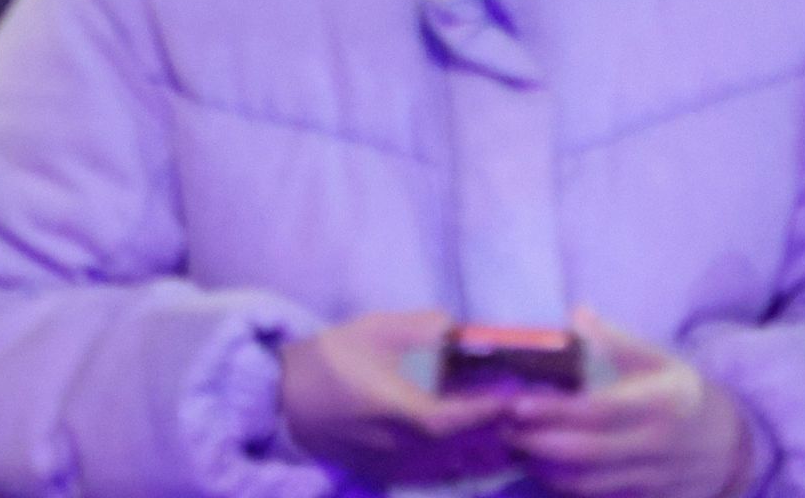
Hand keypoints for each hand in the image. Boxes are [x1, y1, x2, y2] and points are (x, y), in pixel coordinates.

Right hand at [277, 310, 507, 483]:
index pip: (462, 419)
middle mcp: (407, 448)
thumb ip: (422, 328)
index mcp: (403, 413)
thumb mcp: (374, 330)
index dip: (492, 410)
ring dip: (486, 450)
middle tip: (521, 410)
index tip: (516, 393)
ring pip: (458, 467)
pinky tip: (475, 447)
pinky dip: (463, 462)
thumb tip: (463, 329)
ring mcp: (399, 468)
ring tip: (506, 428)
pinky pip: (440, 475)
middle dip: (498, 431)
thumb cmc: (331, 359)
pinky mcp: (390, 475)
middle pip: (469, 450)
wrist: (283, 396)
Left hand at [504, 311, 753, 497]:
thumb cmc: (685, 394)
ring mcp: (654, 478)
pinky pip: (601, 497)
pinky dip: (567, 487)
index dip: (553, 411)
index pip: (596, 412)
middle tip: (502, 427)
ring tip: (514, 446)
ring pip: (588, 483)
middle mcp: (654, 446)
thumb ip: (616, 341)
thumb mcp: (660, 360)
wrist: (735, 444)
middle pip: (586, 453)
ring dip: (544, 468)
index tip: (515, 403)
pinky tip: (542, 469)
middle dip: (537, 443)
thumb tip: (577, 313)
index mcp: (656, 405)